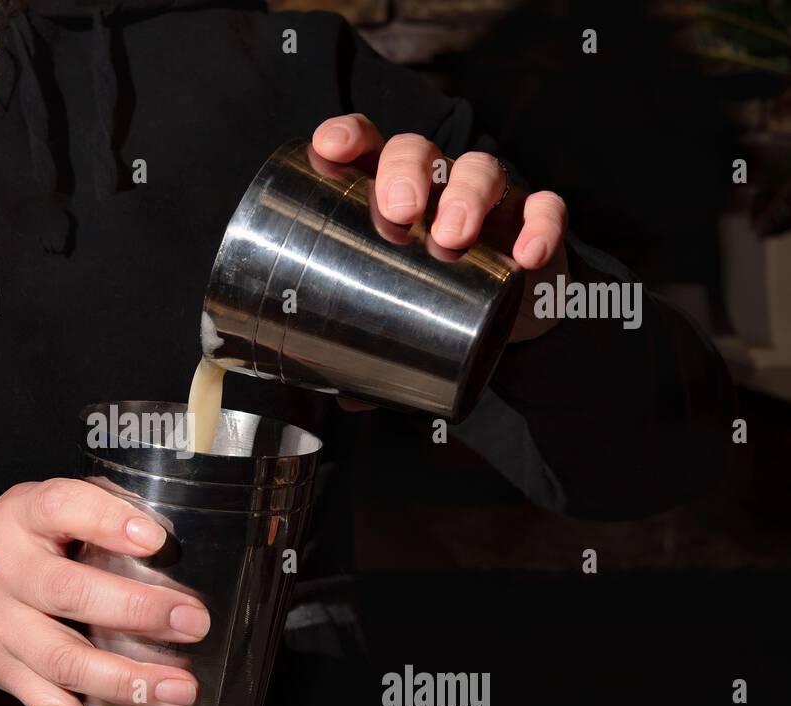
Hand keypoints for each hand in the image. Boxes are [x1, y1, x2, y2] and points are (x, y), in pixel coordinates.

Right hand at [0, 478, 209, 705]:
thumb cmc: (11, 541)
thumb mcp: (38, 506)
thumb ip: (96, 507)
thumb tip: (171, 528)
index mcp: (23, 519)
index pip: (61, 508)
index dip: (108, 522)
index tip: (156, 539)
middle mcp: (9, 575)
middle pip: (69, 594)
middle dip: (137, 610)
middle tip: (194, 622)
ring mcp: (7, 633)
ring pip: (65, 662)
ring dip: (127, 682)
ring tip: (181, 690)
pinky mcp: (11, 679)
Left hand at [312, 113, 568, 348]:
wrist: (509, 314)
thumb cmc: (433, 302)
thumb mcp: (397, 321)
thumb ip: (368, 352)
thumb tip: (345, 397)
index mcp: (390, 193)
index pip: (366, 146)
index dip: (348, 136)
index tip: (332, 148)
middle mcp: (437, 184)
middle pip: (419, 151)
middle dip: (406, 172)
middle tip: (398, 212)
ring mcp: (489, 198)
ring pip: (481, 169)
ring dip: (466, 196)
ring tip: (454, 237)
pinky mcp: (535, 221)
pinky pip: (546, 208)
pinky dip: (540, 225)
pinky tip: (526, 255)